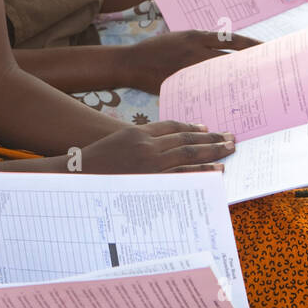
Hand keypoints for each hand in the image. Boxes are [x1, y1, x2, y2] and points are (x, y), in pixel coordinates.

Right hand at [79, 121, 235, 173]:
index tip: (207, 128)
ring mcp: (152, 164)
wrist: (77, 178)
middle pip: (187, 138)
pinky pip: (185, 174)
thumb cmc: (94, 163)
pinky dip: (203, 170)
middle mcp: (148, 145)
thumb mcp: (115, 144)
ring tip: (230, 149)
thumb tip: (157, 146)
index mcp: (138, 132)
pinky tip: (217, 169)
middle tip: (231, 137)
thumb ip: (136, 142)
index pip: (172, 126)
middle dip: (212, 137)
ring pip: (190, 153)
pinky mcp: (154, 181)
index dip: (192, 127)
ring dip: (213, 150)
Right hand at [123, 30, 258, 93]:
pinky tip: (231, 100)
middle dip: (251, 63)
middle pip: (231, 58)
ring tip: (257, 87)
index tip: (268, 48)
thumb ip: (202, 42)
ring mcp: (189, 70)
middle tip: (269, 70)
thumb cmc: (157, 49)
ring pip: (221, 76)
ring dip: (239, 80)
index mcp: (197, 37)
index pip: (232, 40)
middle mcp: (196, 51)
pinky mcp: (183, 85)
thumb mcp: (181, 37)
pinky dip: (219, 94)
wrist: (132, 63)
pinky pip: (206, 90)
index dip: (251, 44)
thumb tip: (228, 50)